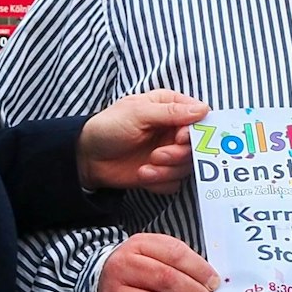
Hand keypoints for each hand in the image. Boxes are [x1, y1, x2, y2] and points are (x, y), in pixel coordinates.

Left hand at [78, 89, 210, 191]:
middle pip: (196, 146)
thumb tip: (204, 110)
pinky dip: (160, 181)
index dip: (194, 130)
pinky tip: (143, 174)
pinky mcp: (162, 172)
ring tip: (145, 167)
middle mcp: (173, 130)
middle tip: (158, 155)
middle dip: (178, 154)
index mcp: (170, 108)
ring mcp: (169, 152)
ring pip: (187, 166)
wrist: (88, 158)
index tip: (179, 137)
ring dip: (167, 170)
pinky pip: (175, 182)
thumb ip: (171, 112)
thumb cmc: (109, 127)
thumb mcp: (137, 113)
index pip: (199, 118)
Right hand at [100, 233, 219, 291]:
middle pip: (167, 281)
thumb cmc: (137, 269)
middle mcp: (121, 270)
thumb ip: (182, 260)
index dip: (200, 270)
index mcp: (136, 246)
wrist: (99, 287)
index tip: (214, 282)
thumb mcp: (154, 251)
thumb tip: (211, 281)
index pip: (174, 254)